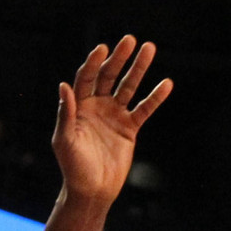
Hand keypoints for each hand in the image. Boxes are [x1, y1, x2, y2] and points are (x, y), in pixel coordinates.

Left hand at [52, 36, 174, 206]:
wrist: (92, 190)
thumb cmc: (73, 166)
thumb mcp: (64, 140)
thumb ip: (66, 113)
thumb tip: (64, 85)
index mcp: (79, 106)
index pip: (87, 78)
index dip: (94, 63)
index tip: (103, 48)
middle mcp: (97, 106)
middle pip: (109, 76)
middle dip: (119, 58)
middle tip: (130, 40)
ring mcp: (114, 115)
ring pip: (128, 87)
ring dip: (139, 69)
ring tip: (150, 48)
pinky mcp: (130, 128)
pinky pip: (144, 109)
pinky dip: (155, 97)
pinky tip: (167, 84)